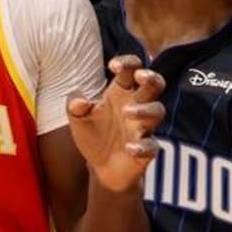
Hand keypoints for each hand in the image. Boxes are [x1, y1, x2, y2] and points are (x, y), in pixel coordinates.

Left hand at [67, 55, 165, 191]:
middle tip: (140, 76)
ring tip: (127, 112)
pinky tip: (129, 148)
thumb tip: (79, 102)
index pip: (131, 69)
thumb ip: (74, 106)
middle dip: (151, 77)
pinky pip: (152, 145)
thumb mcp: (77, 119)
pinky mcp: (147, 149)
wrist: (100, 168)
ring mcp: (144, 127)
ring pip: (158, 111)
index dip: (126, 62)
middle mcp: (137, 105)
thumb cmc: (93, 135)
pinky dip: (142, 146)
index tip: (113, 65)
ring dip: (144, 109)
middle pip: (155, 85)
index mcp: (121, 92)